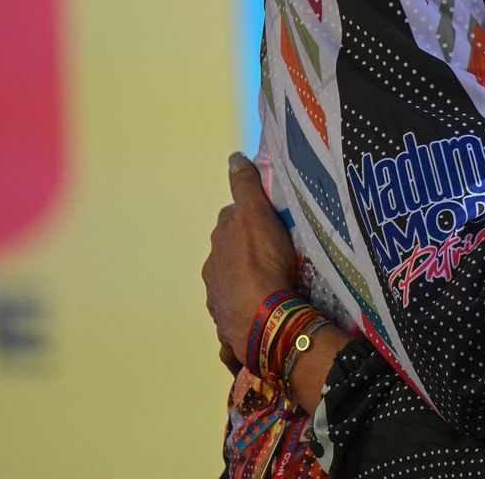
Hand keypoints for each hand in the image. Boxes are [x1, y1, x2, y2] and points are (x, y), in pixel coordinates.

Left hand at [202, 152, 299, 360]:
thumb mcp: (256, 214)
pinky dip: (245, 312)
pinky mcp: (228, 327)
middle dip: (243, 251)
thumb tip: (233, 158)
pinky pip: (236, 316)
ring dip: (244, 283)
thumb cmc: (262, 261)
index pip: (230, 221)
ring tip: (269, 285)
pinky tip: (261, 314)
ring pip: (231, 285)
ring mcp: (218, 301)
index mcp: (219, 243)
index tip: (264, 220)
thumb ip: (244, 187)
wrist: (263, 317)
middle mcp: (213, 271)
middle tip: (271, 252)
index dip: (247, 217)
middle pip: (228, 254)